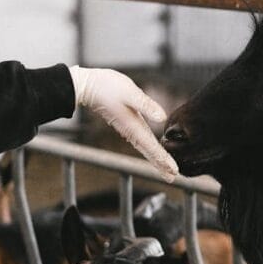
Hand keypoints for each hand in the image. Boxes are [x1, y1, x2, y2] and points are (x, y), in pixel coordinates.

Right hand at [69, 67, 177, 182]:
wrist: (87, 86)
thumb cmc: (107, 87)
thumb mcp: (130, 93)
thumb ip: (146, 105)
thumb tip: (162, 117)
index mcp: (134, 126)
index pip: (152, 147)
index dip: (164, 159)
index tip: (174, 171)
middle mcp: (131, 131)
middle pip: (149, 152)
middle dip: (161, 165)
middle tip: (173, 177)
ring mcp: (128, 129)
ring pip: (145, 148)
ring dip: (156, 160)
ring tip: (166, 170)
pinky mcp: (127, 124)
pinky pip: (141, 141)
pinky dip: (150, 149)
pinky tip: (153, 152)